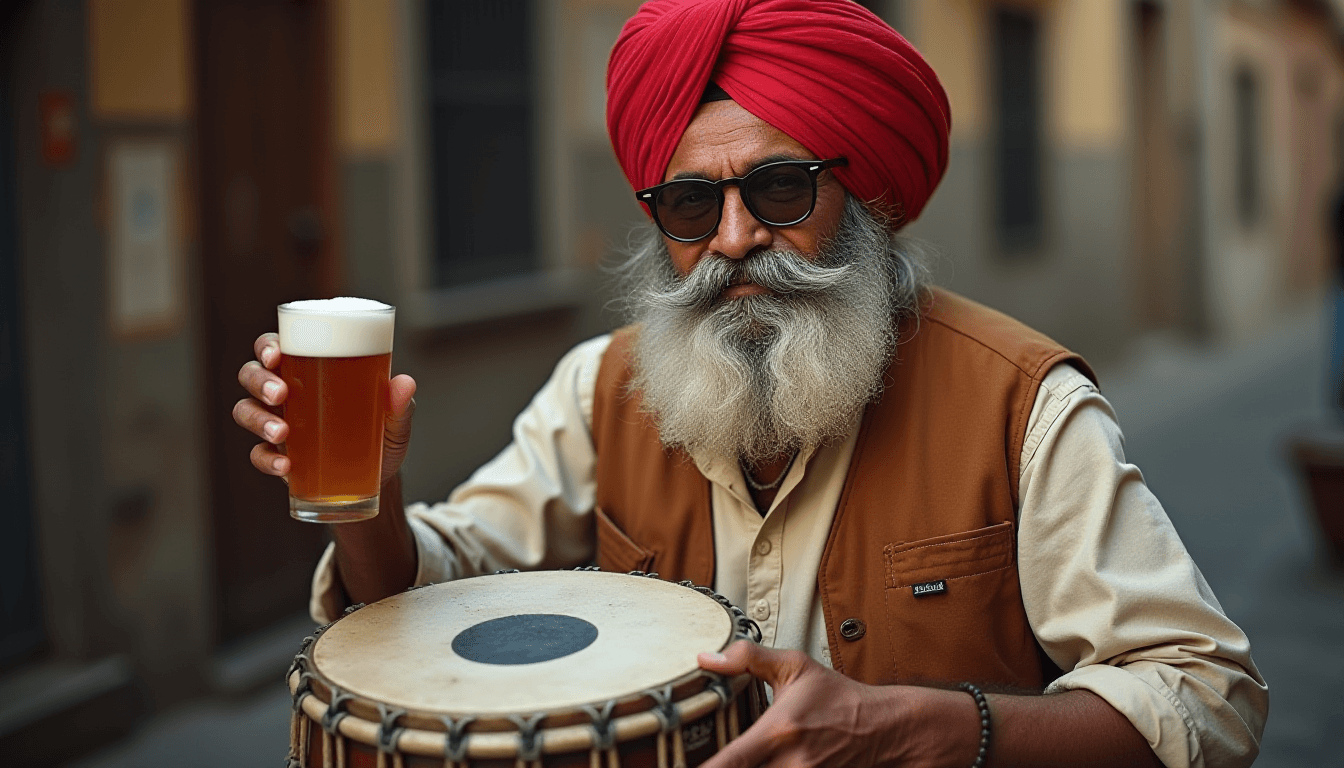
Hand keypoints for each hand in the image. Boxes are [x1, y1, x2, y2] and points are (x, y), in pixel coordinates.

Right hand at [232, 332, 417, 485]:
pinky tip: (285, 466)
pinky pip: (258, 454)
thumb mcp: (394, 419)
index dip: (267, 346)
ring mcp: (278, 423)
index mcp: (309, 369)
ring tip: (282, 433)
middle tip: (281, 394)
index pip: (276, 346)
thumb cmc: (381, 433)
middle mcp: (286, 392)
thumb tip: (404, 383)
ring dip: (257, 419)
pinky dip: (266, 459)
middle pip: (252, 374)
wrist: (377, 477)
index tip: (275, 355)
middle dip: (259, 381)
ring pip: (246, 411)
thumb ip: (399, 403)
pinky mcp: (279, 455)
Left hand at [697, 641, 978, 767]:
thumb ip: (749, 659)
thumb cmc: (839, 698)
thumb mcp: (795, 667)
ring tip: (720, 762)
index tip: (674, 764)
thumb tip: (704, 658)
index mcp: (778, 732)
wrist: (885, 729)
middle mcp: (790, 764)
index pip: (730, 762)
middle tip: (692, 759)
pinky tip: (751, 765)